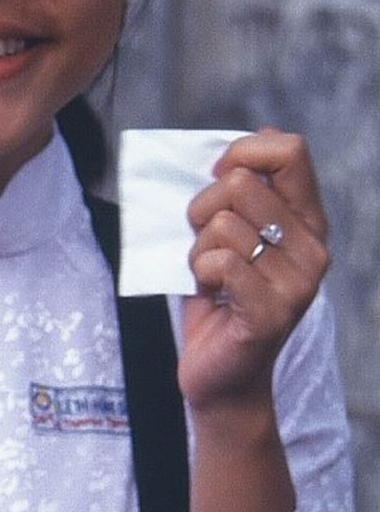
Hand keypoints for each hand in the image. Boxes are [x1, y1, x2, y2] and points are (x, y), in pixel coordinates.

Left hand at [182, 130, 330, 415]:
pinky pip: (220, 261)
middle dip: (202, 208)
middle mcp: (313, 248)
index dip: (240, 153)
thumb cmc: (219, 297)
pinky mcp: (271, 312)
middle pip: (241, 183)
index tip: (216, 180)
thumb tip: (259, 136)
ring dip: (198, 249)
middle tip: (205, 244)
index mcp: (307, 221)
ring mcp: (298, 282)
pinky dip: (199, 272)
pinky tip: (211, 293)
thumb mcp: (229, 234)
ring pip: (222, 224)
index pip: (289, 151)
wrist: (222, 375)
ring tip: (210, 276)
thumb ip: (243, 191)